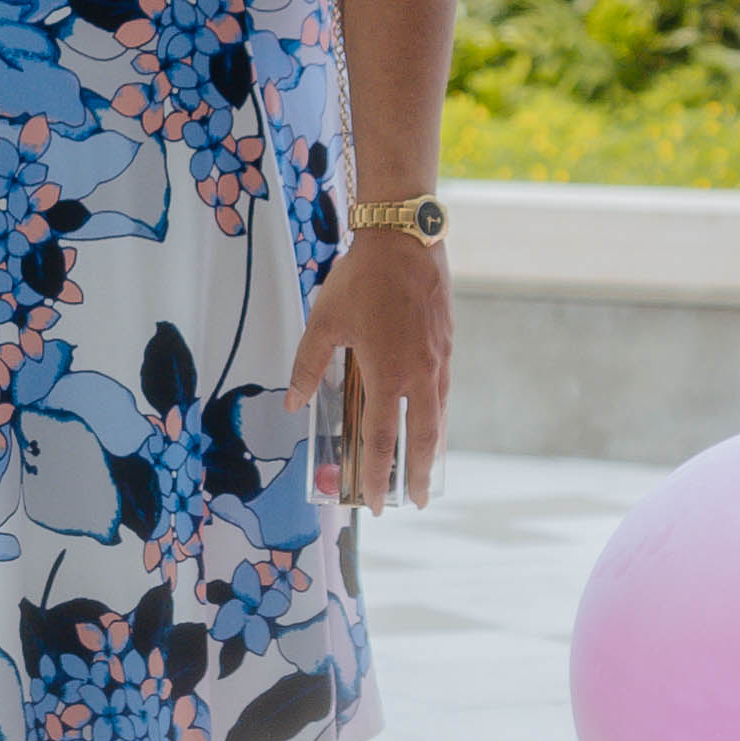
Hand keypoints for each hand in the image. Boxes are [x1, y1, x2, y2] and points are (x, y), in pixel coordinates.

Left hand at [308, 226, 453, 512]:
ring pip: (439, 415)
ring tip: (427, 469)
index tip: (375, 502)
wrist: (404, 239)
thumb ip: (308, 367)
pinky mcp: (447, 344)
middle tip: (418, 501)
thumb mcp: (324, 323)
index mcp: (388, 374)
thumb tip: (292, 403)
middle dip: (419, 474)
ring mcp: (439, 360)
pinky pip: (444, 391)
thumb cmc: (361, 280)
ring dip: (433, 446)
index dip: (379, 475)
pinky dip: (439, 414)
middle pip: (423, 437)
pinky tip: (433, 418)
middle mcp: (420, 374)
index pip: (383, 440)